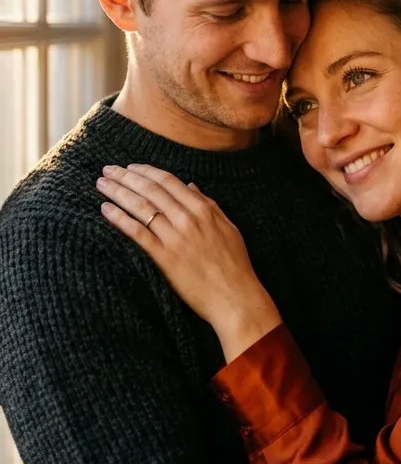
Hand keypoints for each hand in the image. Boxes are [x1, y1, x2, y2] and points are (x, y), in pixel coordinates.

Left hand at [97, 163, 281, 359]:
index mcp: (204, 209)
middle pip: (150, 190)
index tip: (130, 166)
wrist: (234, 296)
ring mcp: (175, 238)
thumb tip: (190, 185)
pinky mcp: (164, 258)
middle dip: (126, 177)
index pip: (168, 181)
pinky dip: (119, 218)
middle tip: (107, 169)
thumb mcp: (228, 227)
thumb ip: (209, 204)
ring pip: (141, 207)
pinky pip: (137, 233)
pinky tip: (106, 209)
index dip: (146, 171)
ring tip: (101, 184)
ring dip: (118, 192)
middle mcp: (187, 219)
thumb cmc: (234, 264)